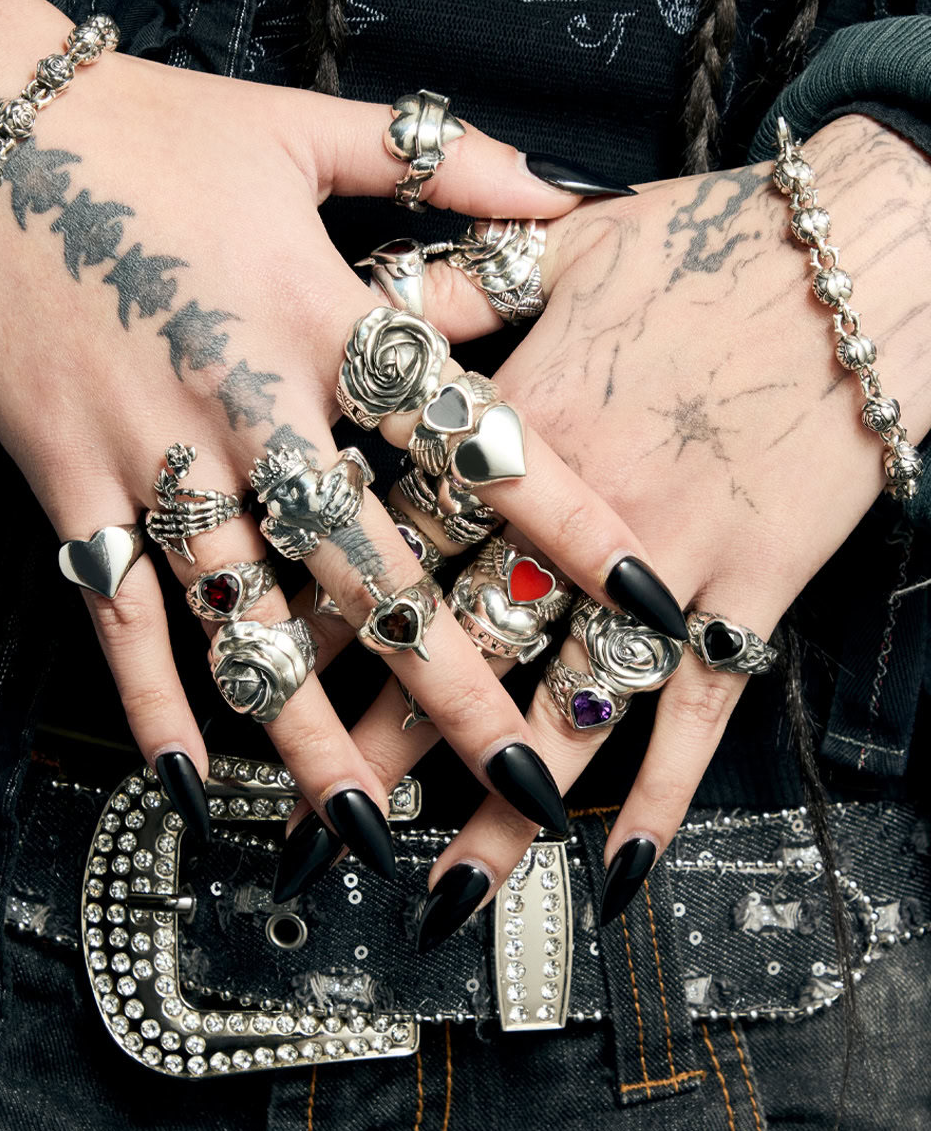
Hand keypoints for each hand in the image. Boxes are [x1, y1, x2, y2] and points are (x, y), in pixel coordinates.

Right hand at [0, 0, 671, 872]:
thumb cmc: (150, 125)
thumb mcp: (305, 125)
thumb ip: (443, 161)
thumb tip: (566, 186)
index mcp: (320, 313)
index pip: (469, 434)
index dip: (566, 517)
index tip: (644, 597)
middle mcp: (248, 402)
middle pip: (371, 564)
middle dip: (454, 677)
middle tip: (526, 774)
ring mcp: (151, 454)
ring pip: (247, 618)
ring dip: (311, 732)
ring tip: (371, 827)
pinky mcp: (67, 485)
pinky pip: (115, 614)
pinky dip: (148, 700)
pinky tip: (191, 784)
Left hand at [291, 112, 930, 939]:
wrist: (863, 253)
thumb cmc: (709, 240)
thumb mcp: (558, 246)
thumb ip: (449, 286)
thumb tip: (362, 303)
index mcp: (515, 427)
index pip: (397, 544)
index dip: (328, 619)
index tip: (267, 681)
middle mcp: (574, 513)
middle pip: (461, 644)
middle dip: (385, 741)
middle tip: (319, 820)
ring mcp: (668, 562)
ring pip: (567, 707)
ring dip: (504, 808)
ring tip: (444, 890)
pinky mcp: (750, 590)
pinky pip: (700, 711)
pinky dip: (665, 794)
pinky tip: (622, 872)